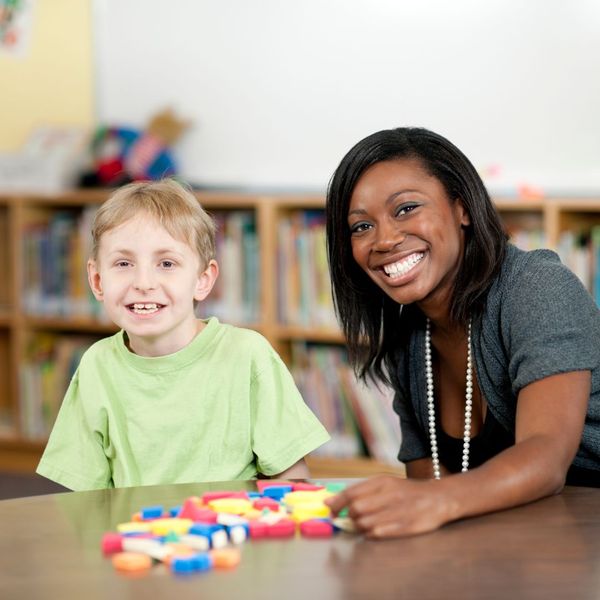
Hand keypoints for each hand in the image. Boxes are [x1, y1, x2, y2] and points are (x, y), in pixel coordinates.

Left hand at [324, 475, 450, 538]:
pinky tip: (375, 530)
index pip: (351, 492)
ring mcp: (398, 511)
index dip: (337, 504)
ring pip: (365, 523)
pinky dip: (371, 534)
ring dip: (359, 527)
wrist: (439, 498)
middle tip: (351, 519)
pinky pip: (378, 533)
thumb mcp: (385, 483)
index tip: (330, 511)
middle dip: (349, 517)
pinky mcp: (406, 526)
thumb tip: (329, 501)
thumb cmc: (406, 492)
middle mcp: (389, 494)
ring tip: (365, 525)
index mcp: (382, 482)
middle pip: (356, 509)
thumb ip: (359, 491)